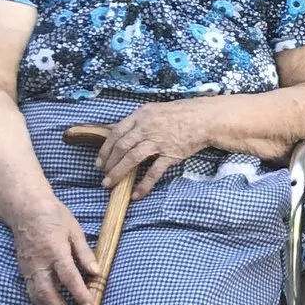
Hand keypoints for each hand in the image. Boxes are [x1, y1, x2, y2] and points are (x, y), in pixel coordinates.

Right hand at [9, 202, 97, 304]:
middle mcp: (39, 262)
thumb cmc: (53, 216)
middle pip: (48, 293)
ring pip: (37, 296)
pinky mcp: (23, 270)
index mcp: (55, 250)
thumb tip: (96, 272)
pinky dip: (42, 304)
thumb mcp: (75, 230)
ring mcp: (29, 267)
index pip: (68, 277)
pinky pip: (31, 292)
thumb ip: (85, 253)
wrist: (25, 209)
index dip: (79, 294)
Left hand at [96, 99, 222, 196]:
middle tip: (103, 175)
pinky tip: (136, 194)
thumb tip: (120, 134)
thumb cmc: (180, 113)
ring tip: (109, 183)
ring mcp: (158, 142)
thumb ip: (138, 122)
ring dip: (118, 173)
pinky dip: (143, 184)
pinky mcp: (170, 155)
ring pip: (132, 159)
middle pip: (121, 147)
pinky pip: (153, 172)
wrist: (204, 119)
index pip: (115, 133)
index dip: (105, 149)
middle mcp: (146, 128)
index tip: (99, 161)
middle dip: (108, 163)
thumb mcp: (154, 111)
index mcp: (141, 116)